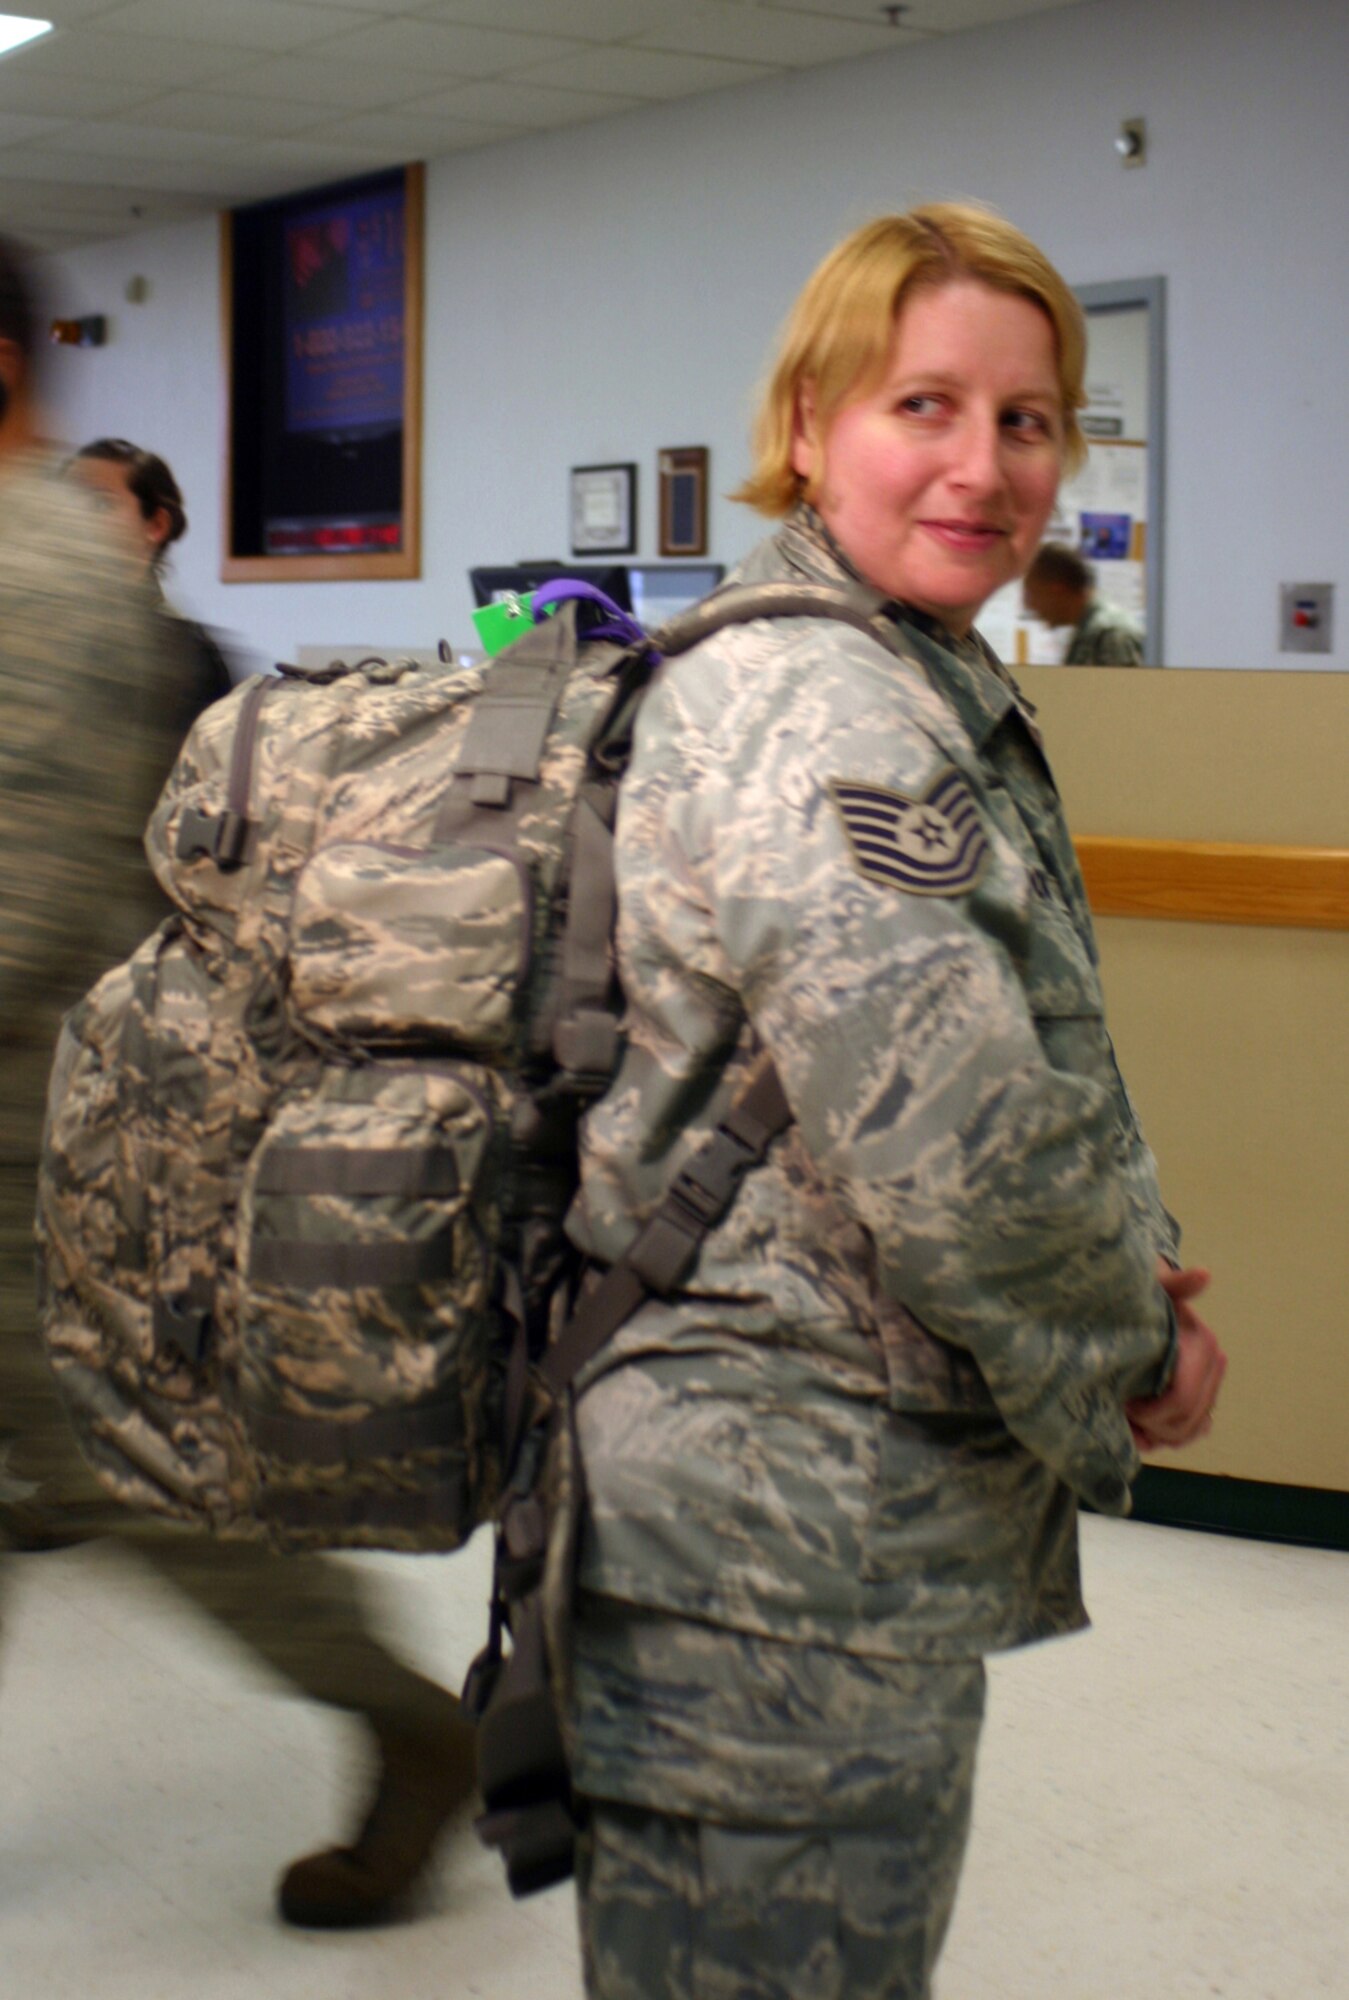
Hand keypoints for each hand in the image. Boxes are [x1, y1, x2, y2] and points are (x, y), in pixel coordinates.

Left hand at [1125, 1263, 1226, 1452]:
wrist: (1148, 1301)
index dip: (1151, 1412)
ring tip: (1127, 1421)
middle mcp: (1212, 1367)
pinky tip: (1141, 1430)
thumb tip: (1205, 1274)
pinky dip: (1167, 1438)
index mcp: (1203, 1345)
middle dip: (1151, 1426)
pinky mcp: (1202, 1399)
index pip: (1181, 1399)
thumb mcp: (1155, 1288)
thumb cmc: (1146, 1296)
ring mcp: (1209, 1385)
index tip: (1123, 1404)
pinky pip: (1191, 1432)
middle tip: (1120, 1414)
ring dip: (1157, 1436)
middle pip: (1184, 1421)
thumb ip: (1177, 1283)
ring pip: (1189, 1432)